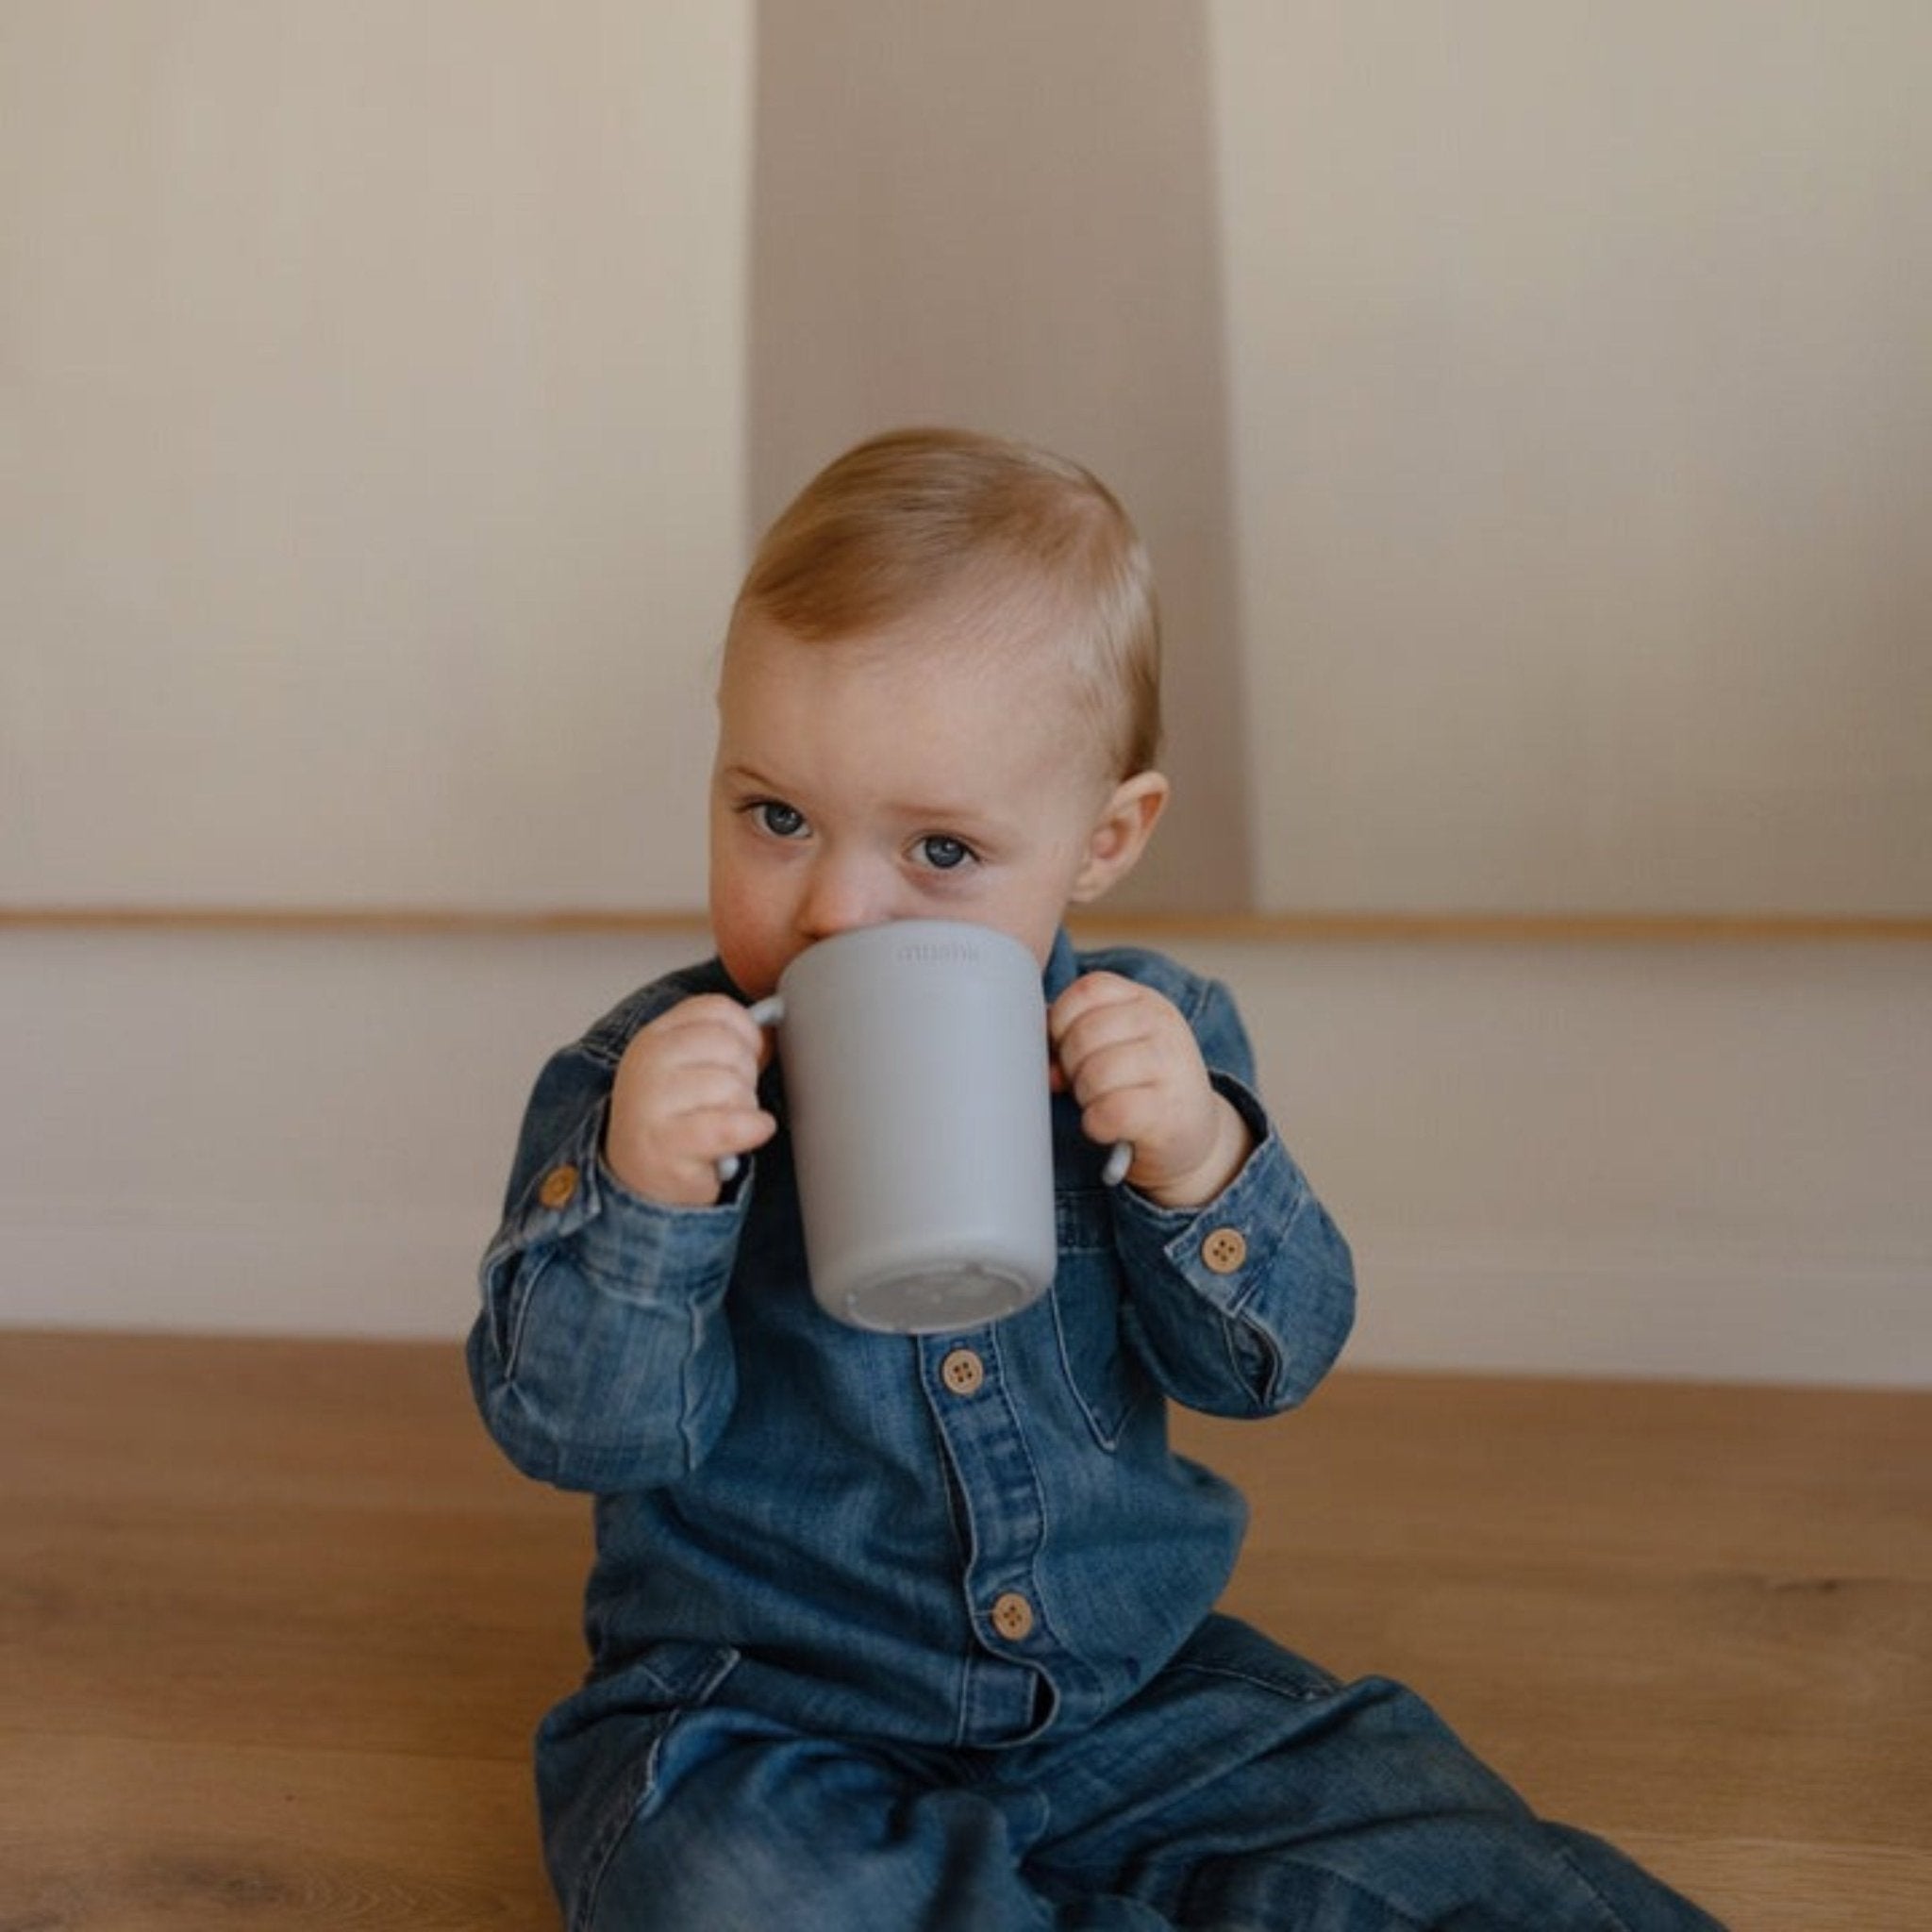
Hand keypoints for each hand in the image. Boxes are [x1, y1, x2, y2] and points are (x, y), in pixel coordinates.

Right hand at [603, 995, 775, 1206]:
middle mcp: (648, 1064)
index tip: (747, 1055)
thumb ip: (724, 1040)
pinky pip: (731, 1126)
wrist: (638, 1176)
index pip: (716, 1009)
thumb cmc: (676, 1119)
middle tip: (731, 1101)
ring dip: (744, 1109)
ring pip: (732, 1087)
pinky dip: (752, 1130)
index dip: (746, 1032)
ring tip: (726, 1124)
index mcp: (655, 1037)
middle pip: (728, 1046)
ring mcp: (652, 1104)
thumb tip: (773, 1020)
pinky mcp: (667, 1144)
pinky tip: (749, 1133)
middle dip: (746, 1075)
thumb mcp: (690, 1068)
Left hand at [1048, 973, 1253, 1208]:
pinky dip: (1096, 1124)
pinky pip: (1110, 1112)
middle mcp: (1164, 1025)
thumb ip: (1073, 1037)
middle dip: (1070, 1066)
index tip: (1067, 1048)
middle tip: (1085, 1085)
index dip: (1062, 1022)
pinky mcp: (1170, 1112)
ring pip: (1095, 1075)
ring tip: (1101, 1103)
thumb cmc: (1139, 1085)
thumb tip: (1043, 1060)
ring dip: (1085, 1097)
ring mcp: (1172, 1066)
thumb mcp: (1113, 1047)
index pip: (1087, 990)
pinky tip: (1106, 1126)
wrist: (1191, 1133)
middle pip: (1084, 1034)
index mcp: (1145, 1001)